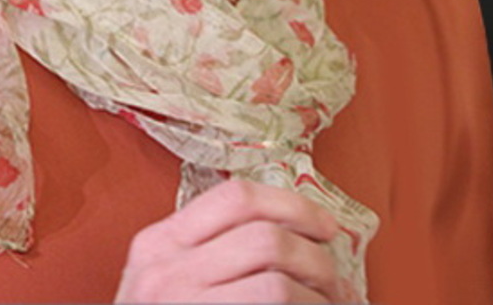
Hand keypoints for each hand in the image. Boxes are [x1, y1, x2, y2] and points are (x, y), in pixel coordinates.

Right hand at [113, 179, 359, 302]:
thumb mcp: (165, 282)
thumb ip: (207, 251)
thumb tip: (290, 232)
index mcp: (159, 243)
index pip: (235, 198)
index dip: (292, 205)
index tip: (323, 226)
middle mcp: (165, 270)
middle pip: (265, 236)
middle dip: (316, 256)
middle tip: (333, 278)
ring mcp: (182, 304)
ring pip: (276, 279)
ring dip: (317, 294)